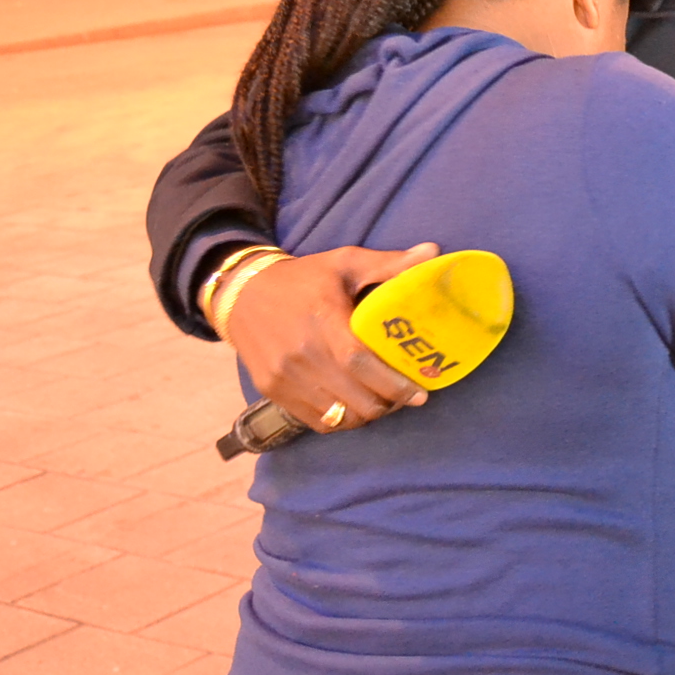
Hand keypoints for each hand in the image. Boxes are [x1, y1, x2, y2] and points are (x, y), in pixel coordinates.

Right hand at [218, 243, 439, 432]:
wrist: (240, 293)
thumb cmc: (302, 278)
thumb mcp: (344, 262)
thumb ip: (389, 263)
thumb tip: (433, 252)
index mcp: (322, 320)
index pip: (361, 364)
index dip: (395, 385)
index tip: (421, 393)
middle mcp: (301, 355)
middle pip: (356, 398)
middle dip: (389, 403)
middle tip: (407, 396)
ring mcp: (284, 377)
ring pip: (340, 416)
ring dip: (368, 414)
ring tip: (383, 401)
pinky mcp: (273, 391)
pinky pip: (318, 422)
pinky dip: (342, 421)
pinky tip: (355, 406)